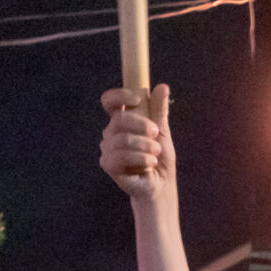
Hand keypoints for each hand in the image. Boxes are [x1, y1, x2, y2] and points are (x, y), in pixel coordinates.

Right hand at [101, 85, 174, 201]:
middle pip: (119, 119)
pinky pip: (120, 156)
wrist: (161, 184)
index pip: (109, 101)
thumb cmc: (159, 157)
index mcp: (121, 120)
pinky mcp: (108, 165)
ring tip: (155, 154)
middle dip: (142, 125)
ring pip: (122, 139)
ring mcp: (108, 149)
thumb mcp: (162, 131)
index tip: (137, 99)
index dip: (119, 95)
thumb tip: (162, 87)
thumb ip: (159, 110)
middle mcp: (111, 133)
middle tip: (156, 134)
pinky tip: (150, 164)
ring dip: (145, 146)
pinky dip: (140, 159)